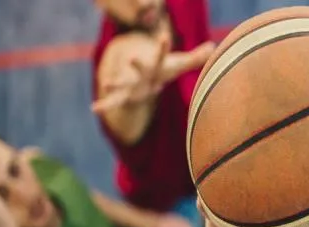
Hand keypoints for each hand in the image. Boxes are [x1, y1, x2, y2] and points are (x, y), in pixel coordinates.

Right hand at [92, 31, 214, 112]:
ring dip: (115, 84)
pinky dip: (105, 105)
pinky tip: (94, 109)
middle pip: (140, 68)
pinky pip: (115, 102)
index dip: (162, 46)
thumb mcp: (180, 64)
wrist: (142, 73)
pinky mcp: (125, 95)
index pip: (161, 55)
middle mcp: (141, 73)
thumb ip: (196, 57)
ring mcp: (131, 83)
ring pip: (123, 84)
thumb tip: (214, 47)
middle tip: (132, 57)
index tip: (163, 36)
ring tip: (107, 85)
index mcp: (156, 65)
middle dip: (137, 64)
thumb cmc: (164, 69)